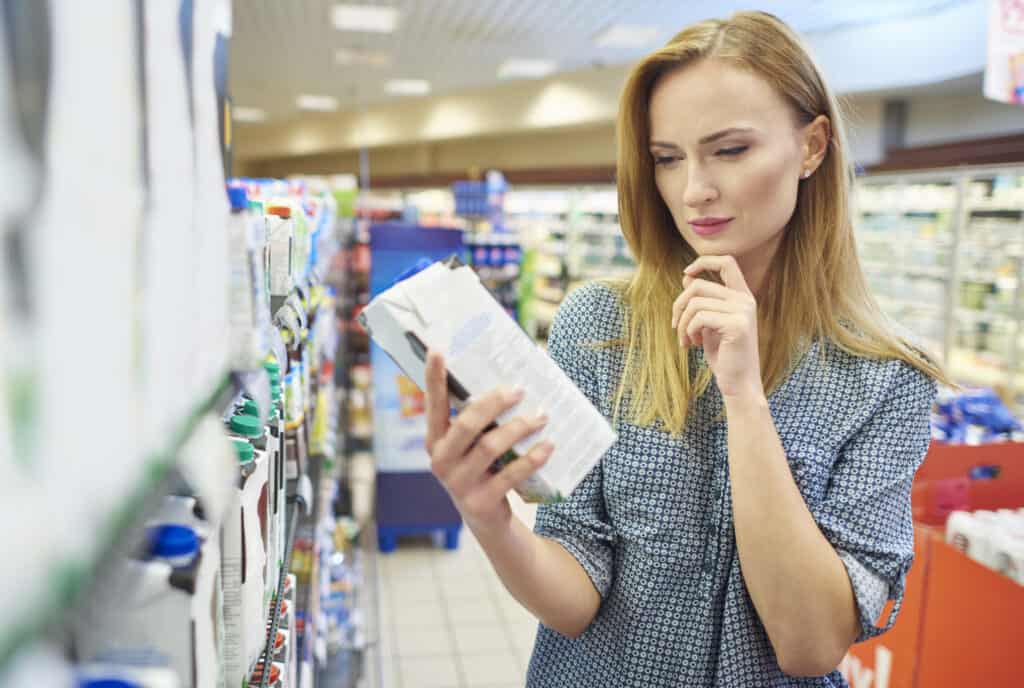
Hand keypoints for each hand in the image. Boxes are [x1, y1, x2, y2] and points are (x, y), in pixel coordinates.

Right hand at [424, 350, 554, 535]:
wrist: (486, 520)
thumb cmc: (482, 468)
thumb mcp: (473, 445)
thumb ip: (482, 420)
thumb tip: (513, 379)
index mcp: (435, 440)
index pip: (433, 404)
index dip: (434, 378)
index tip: (437, 350)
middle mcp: (440, 460)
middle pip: (467, 424)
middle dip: (495, 402)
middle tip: (520, 389)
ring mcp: (458, 484)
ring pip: (490, 446)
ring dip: (519, 427)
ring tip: (543, 416)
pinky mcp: (481, 502)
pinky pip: (510, 475)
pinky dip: (532, 458)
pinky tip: (548, 446)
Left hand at [670, 255, 764, 401]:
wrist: (738, 383)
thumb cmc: (723, 355)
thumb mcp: (708, 323)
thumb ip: (702, 300)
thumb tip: (687, 276)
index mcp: (742, 296)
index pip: (727, 262)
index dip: (704, 261)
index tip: (686, 274)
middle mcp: (745, 300)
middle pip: (698, 286)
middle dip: (679, 305)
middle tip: (676, 327)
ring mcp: (743, 311)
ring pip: (695, 303)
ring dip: (682, 323)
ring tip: (686, 339)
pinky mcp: (737, 325)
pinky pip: (699, 317)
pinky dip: (689, 331)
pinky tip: (693, 344)